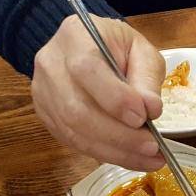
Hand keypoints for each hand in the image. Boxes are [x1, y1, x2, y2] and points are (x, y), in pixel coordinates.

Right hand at [31, 14, 165, 169]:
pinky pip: (72, 142)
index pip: (87, 69)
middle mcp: (50, 64)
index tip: (144, 117)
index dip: (115, 98)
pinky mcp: (45, 116)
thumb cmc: (116, 46)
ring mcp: (43, 93)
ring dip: (114, 151)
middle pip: (76, 109)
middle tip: (152, 147)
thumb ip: (146, 77)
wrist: (86, 46)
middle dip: (118, 135)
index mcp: (75, 36)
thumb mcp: (140, 49)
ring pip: (73, 132)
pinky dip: (104, 153)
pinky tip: (129, 157)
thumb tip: (151, 109)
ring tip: (148, 159)